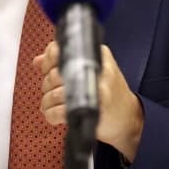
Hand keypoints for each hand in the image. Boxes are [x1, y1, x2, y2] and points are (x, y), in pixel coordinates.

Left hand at [36, 43, 143, 161]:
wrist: (129, 119)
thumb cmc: (109, 93)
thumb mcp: (91, 70)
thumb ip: (65, 63)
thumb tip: (39, 60)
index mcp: (97, 55)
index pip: (62, 50)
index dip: (48, 60)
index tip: (46, 69)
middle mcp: (98, 70)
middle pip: (56, 74)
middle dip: (46, 84)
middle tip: (48, 90)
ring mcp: (97, 91)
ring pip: (55, 94)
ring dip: (46, 102)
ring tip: (48, 105)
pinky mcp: (93, 111)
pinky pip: (60, 112)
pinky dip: (51, 115)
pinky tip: (53, 116)